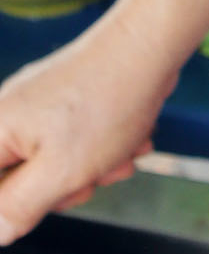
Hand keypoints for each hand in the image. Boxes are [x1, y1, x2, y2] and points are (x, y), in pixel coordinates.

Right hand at [0, 19, 177, 243]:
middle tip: (89, 178)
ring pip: (57, 164)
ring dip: (92, 168)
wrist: (149, 46)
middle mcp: (10, 115)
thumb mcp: (59, 172)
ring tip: (118, 153)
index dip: (13, 207)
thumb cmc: (107, 102)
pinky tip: (129, 139)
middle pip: (21, 182)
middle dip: (64, 187)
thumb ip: (20, 207)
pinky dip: (104, 147)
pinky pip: (77, 141)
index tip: (44, 201)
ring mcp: (39, 106)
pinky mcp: (67, 101)